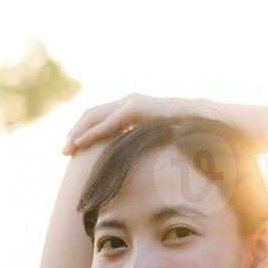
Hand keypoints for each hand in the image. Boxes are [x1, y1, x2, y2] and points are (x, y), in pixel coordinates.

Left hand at [61, 93, 204, 154]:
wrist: (203, 121)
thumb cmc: (185, 133)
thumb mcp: (158, 140)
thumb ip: (143, 146)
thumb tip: (136, 165)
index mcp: (131, 109)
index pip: (100, 118)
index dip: (84, 132)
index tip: (73, 150)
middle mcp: (128, 102)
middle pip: (92, 114)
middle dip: (75, 132)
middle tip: (63, 152)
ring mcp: (132, 102)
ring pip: (95, 116)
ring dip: (79, 132)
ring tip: (68, 148)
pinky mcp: (136, 108)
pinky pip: (109, 122)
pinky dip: (93, 133)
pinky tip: (81, 144)